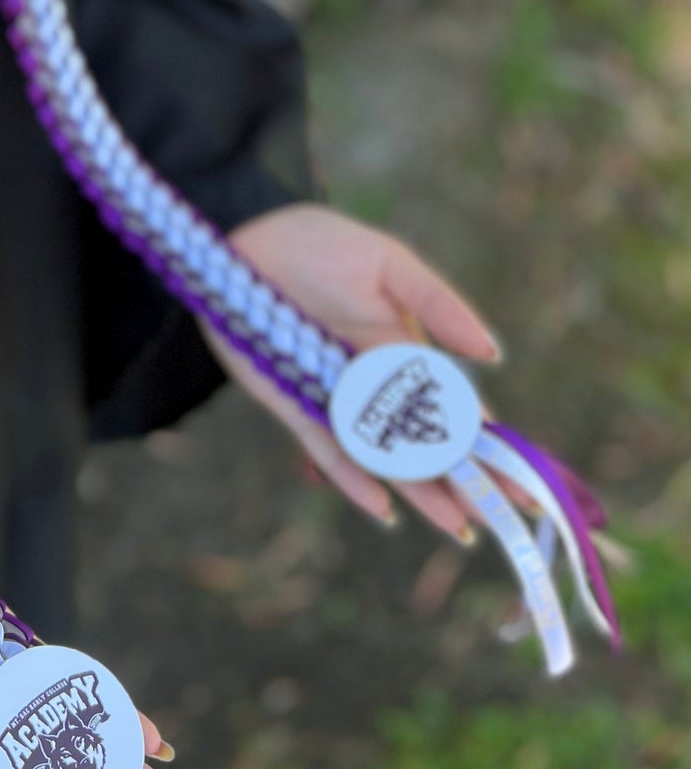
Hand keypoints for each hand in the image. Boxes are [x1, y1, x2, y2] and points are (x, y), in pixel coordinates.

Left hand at [199, 203, 499, 539]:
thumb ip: (440, 306)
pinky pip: (325, 449)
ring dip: (421, 491)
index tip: (523, 476)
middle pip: (425, 442)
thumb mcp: (391, 266)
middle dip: (466, 480)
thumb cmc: (320, 245)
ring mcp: (334, 398)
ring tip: (459, 527)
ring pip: (384, 457)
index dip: (490, 443)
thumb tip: (492, 351)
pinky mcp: (290, 404)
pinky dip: (352, 479)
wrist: (245, 241)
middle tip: (505, 519)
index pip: (454, 408)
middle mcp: (372, 383)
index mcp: (403, 351)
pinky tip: (383, 508)